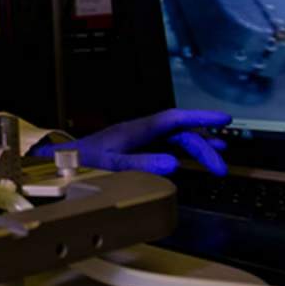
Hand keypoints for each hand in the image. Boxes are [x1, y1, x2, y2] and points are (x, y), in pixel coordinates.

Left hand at [33, 109, 231, 175]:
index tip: (225, 119)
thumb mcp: (113, 163)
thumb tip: (175, 165)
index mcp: (138, 129)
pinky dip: (180, 155)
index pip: (176, 118)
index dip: (201, 118)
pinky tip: (188, 164)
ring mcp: (137, 141)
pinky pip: (163, 150)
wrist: (59, 162)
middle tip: (222, 167)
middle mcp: (141, 132)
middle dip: (203, 146)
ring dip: (195, 148)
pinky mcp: (133, 151)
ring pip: (173, 141)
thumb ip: (143, 163)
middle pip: (179, 133)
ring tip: (217, 159)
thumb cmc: (81, 160)